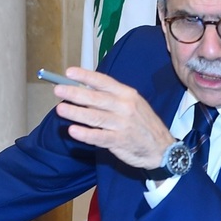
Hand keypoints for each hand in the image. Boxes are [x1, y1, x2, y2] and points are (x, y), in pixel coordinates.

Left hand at [52, 67, 174, 170]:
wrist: (162, 148)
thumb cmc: (143, 123)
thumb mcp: (133, 104)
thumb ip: (112, 98)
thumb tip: (84, 92)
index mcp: (127, 94)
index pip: (104, 82)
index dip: (86, 76)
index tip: (69, 72)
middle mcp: (125, 107)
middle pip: (96, 98)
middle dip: (75, 93)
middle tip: (58, 90)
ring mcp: (122, 124)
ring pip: (95, 117)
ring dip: (76, 112)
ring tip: (60, 109)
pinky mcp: (120, 141)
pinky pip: (99, 137)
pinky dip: (86, 134)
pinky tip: (73, 131)